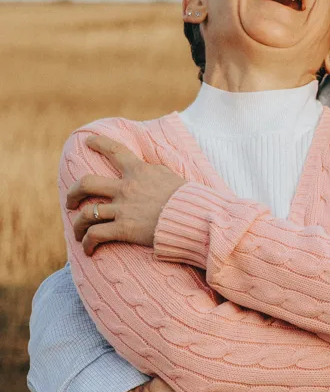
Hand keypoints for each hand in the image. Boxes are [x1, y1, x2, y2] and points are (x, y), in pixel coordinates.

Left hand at [66, 134, 184, 254]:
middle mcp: (126, 187)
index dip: (99, 143)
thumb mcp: (173, 177)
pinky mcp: (124, 229)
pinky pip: (96, 235)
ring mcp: (123, 208)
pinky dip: (88, 243)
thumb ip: (157, 174)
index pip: (115, 150)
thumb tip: (152, 173)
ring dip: (77, 225)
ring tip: (77, 232)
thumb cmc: (191, 199)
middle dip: (74, 192)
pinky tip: (88, 250)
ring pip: (87, 213)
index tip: (88, 142)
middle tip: (71, 200)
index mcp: (140, 171)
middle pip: (87, 183)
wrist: (196, 217)